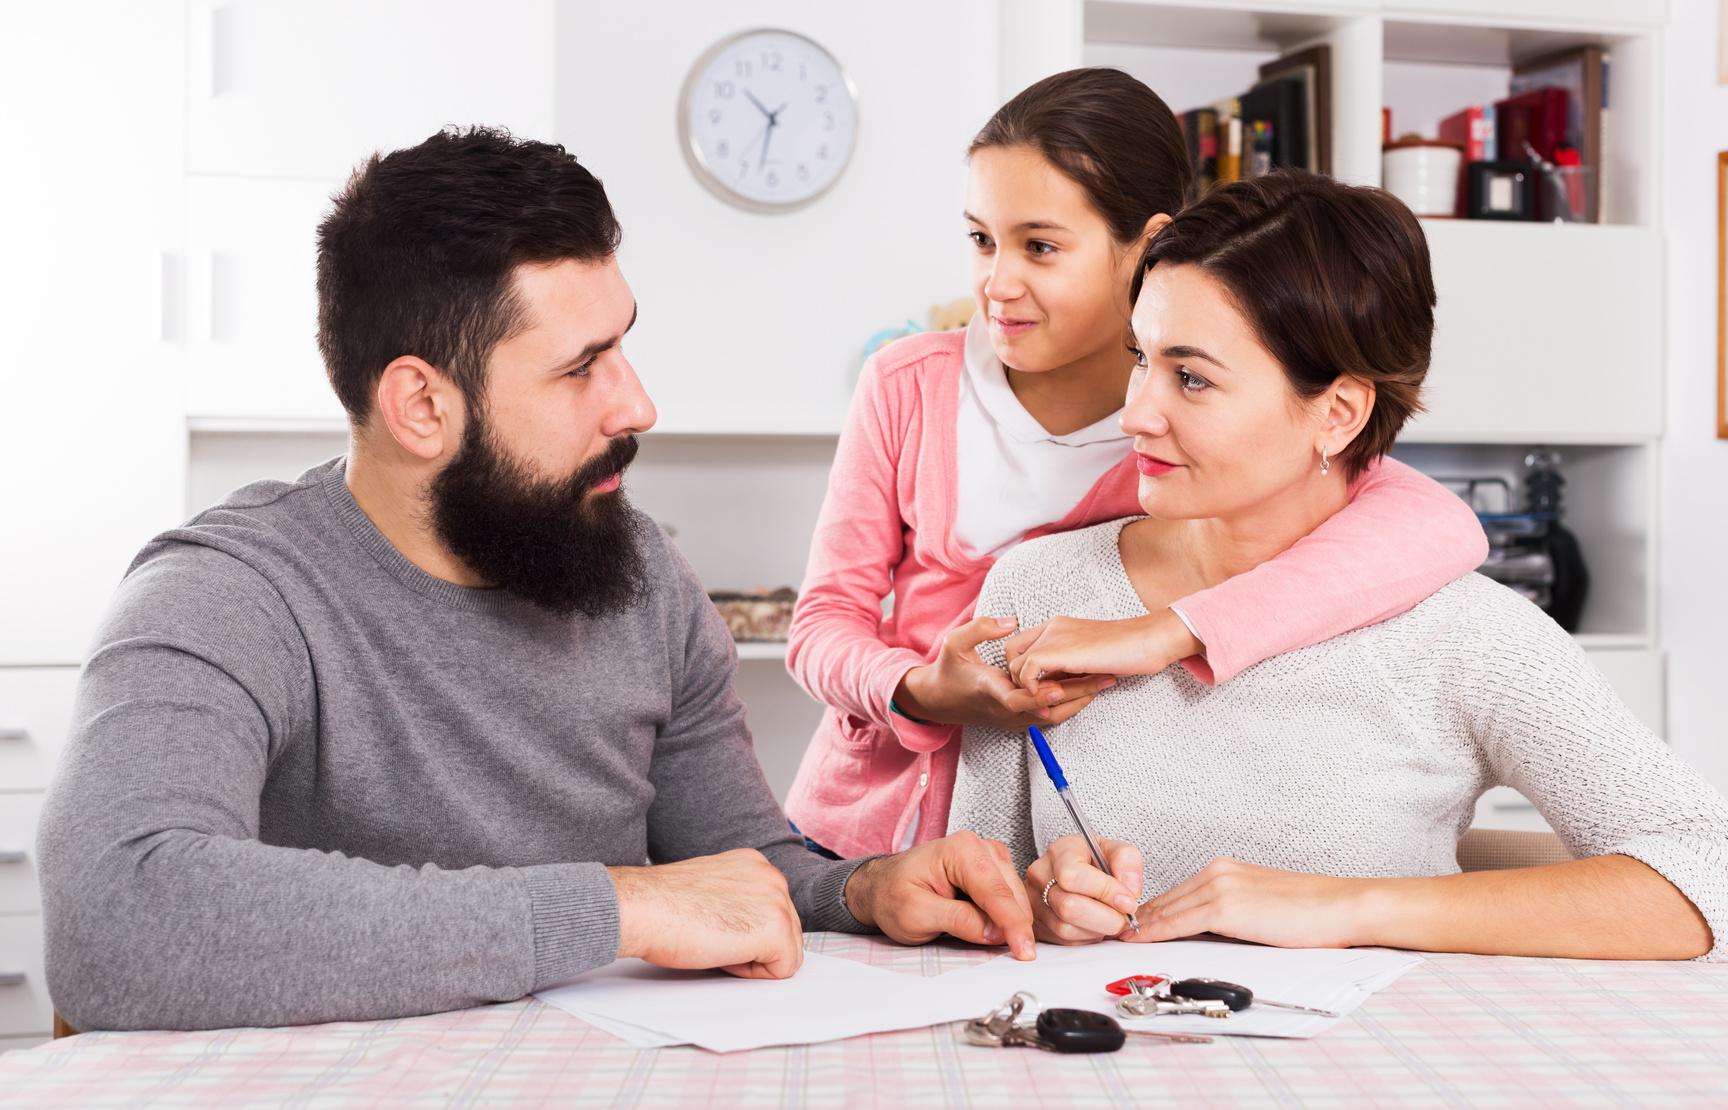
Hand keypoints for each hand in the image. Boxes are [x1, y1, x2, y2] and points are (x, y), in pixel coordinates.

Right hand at [609, 849, 803, 978]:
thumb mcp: (711, 891)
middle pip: (786, 933)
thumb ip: (737, 900)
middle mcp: (773, 876)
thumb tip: (747, 928)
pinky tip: (722, 953)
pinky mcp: (776, 929)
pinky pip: (783, 969)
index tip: (712, 926)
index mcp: (755, 864)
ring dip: (752, 959)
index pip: (772, 913)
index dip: (743, 933)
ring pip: (787, 952)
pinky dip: (752, 973)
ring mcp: (778, 901)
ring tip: (715, 942)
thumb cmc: (661, 905)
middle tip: (712, 937)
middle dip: (753, 946)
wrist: (642, 908)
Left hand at [844, 831, 1036, 959]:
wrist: (883, 886)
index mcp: (960, 850)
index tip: (1025, 952)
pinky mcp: (994, 871)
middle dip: (1014, 927)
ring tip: (989, 941)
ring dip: (1011, 923)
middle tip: (1008, 956)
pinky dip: (1008, 918)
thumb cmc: (892, 895)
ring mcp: (989, 857)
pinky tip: (994, 931)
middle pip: (1011, 895)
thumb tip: (995, 932)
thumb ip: (958, 920)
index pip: (996, 893)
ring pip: (1016, 897)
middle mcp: (980, 847)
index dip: (1013, 925)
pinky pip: (1011, 898)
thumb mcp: (916, 914)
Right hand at [895, 616, 1114, 729]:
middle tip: (1105, 678)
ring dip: (1080, 701)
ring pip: (1054, 717)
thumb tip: (1009, 620)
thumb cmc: (949, 670)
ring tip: (1105, 680)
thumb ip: (980, 629)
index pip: (1017, 700)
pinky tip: (1088, 687)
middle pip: (1047, 710)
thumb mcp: (955, 643)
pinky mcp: (1021, 720)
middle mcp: (1005, 710)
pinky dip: (1071, 704)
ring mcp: (1014, 719)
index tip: (1059, 685)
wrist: (940, 701)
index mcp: (990, 691)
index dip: (1040, 695)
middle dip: (1078, 695)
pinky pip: (1051, 716)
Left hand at [1004, 609, 1201, 695]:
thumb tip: (1056, 686)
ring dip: (1026, 689)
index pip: (1022, 645)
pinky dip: (1031, 689)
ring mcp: (1054, 637)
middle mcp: (1052, 627)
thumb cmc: (1130, 651)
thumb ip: (1071, 665)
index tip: (1041, 688)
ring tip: (1049, 702)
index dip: (1024, 669)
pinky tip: (1050, 698)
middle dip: (1018, 680)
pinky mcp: (1059, 651)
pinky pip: (1027, 671)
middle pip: (1011, 654)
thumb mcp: (1091, 656)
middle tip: (1040, 698)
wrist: (1150, 639)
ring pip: (1015, 665)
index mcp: (1059, 626)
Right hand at [1026, 835, 1144, 944]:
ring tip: (1110, 918)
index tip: (1128, 902)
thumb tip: (1130, 891)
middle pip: (1069, 907)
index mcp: (1060, 851)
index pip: (1073, 876)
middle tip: (1124, 917)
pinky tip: (1096, 924)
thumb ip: (1128, 862)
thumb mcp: (1116, 851)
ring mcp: (1035, 902)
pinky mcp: (1039, 926)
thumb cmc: (1097, 861)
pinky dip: (1088, 937)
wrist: (1080, 872)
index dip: (1104, 892)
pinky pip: (1066, 941)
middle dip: (1106, 918)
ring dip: (1098, 930)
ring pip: (1067, 929)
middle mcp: (1041, 876)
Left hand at [1133, 857, 1375, 948]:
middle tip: (1111, 934)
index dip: (1150, 913)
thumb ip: (1229, 912)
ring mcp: (1220, 887)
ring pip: (1167, 910)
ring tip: (1117, 940)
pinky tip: (1138, 939)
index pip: (1176, 894)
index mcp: (1225, 869)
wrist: (1342, 906)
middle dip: (1138, 920)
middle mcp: (1218, 872)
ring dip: (1141, 926)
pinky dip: (1155, 932)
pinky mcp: (1226, 907)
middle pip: (1165, 900)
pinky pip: (1179, 922)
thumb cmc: (1312, 911)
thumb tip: (1205, 931)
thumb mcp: (1260, 904)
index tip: (1131, 927)